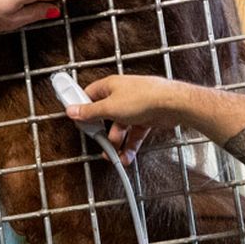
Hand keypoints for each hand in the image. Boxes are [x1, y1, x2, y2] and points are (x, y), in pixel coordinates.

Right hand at [65, 75, 189, 162]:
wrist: (172, 104)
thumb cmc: (143, 97)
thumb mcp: (109, 108)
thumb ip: (90, 112)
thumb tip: (72, 110)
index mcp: (110, 86)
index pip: (89, 95)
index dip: (82, 108)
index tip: (77, 120)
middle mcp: (121, 95)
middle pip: (104, 115)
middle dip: (101, 131)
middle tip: (98, 141)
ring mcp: (134, 108)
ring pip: (119, 128)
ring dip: (116, 143)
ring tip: (114, 155)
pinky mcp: (145, 118)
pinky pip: (133, 135)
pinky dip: (129, 146)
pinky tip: (126, 156)